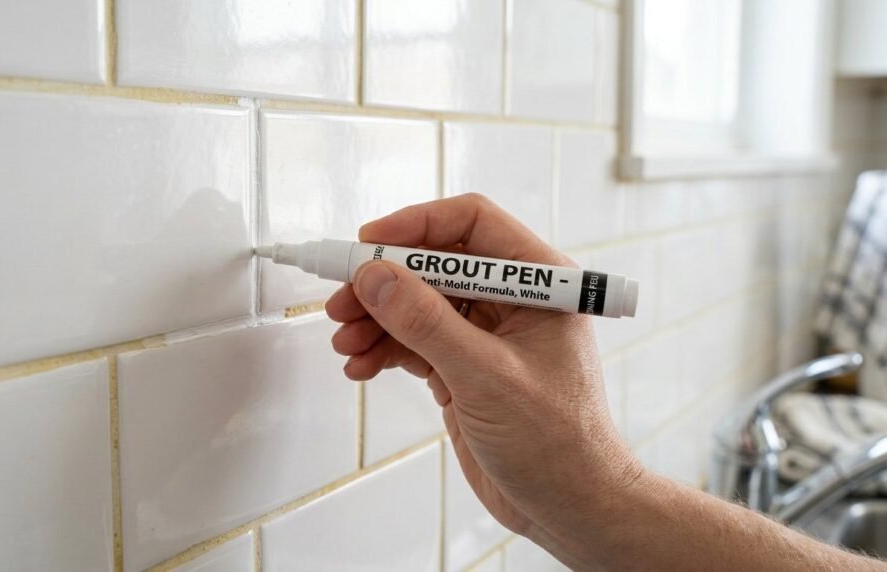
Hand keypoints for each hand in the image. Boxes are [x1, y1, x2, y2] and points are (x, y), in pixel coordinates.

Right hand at [325, 194, 641, 563]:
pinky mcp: (464, 367)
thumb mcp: (486, 376)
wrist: (570, 508)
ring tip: (345, 342)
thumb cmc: (558, 444)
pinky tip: (361, 365)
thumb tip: (376, 276)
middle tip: (342, 301)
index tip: (368, 243)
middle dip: (384, 282)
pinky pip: (414, 342)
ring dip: (376, 320)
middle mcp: (511, 300)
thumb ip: (427, 322)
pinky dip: (384, 350)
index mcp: (539, 282)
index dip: (416, 226)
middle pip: (433, 265)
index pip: (471, 224)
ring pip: (417, 304)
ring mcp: (485, 334)